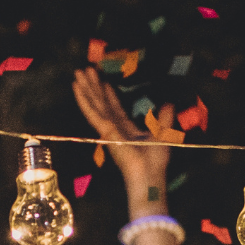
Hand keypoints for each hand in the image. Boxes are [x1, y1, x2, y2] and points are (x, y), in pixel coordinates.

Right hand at [71, 68, 169, 203]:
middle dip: (93, 86)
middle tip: (86, 70)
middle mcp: (114, 127)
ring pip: (94, 104)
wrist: (148, 174)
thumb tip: (168, 104)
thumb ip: (163, 118)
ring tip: (78, 72)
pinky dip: (83, 99)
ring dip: (85, 88)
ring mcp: (107, 128)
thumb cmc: (155, 160)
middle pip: (101, 102)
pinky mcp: (104, 130)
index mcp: (126, 129)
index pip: (114, 108)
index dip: (109, 95)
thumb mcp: (163, 133)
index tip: (104, 82)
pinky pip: (92, 111)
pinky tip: (77, 87)